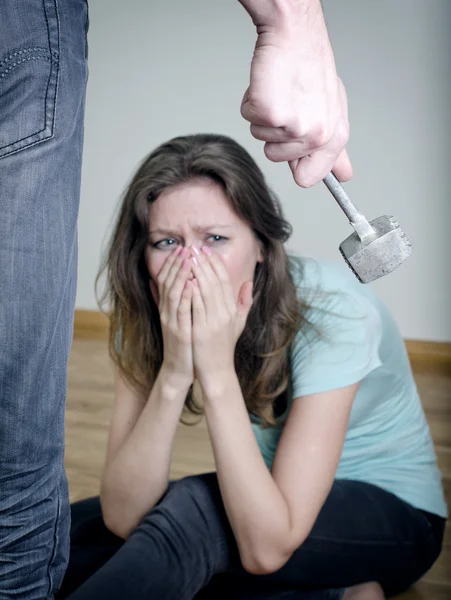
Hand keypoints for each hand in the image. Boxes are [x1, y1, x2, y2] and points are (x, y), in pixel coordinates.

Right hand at [149, 246, 194, 388]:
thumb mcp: (174, 320)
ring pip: (173, 293)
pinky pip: (182, 311)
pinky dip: (186, 296)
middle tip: (186, 248)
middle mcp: (167, 312)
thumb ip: (168, 302)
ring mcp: (171, 322)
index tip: (182, 249)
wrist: (178, 369)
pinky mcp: (179, 332)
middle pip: (168, 283)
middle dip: (177, 264)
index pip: (167, 280)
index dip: (173, 264)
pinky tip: (191, 284)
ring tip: (188, 260)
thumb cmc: (182, 344)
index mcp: (167, 308)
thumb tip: (158, 284)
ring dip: (181, 275)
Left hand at [188, 246, 253, 390]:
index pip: (225, 281)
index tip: (206, 251)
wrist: (217, 370)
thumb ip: (244, 302)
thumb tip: (248, 283)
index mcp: (232, 310)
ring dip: (198, 272)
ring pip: (206, 291)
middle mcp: (225, 313)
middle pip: (215, 282)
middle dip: (205, 263)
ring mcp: (213, 322)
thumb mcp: (238, 323)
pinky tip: (186, 279)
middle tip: (195, 247)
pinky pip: (197, 307)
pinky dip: (192, 292)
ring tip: (189, 257)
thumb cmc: (224, 346)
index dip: (216, 264)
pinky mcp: (202, 330)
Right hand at [240, 4, 351, 186]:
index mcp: (333, 136)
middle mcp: (317, 135)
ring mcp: (294, 127)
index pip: (308, 177)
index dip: (295, 164)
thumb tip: (342, 175)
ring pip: (262, 139)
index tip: (293, 144)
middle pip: (277, 158)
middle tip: (289, 104)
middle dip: (275, 133)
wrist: (295, 36)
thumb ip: (333, 148)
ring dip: (264, 116)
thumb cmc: (309, 68)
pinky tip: (269, 86)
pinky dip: (253, 102)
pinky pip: (250, 120)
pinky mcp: (271, 114)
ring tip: (280, 92)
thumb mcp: (330, 111)